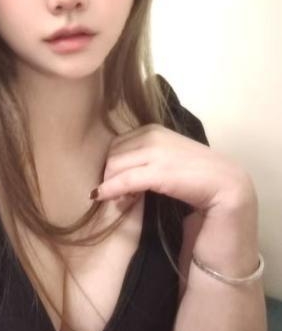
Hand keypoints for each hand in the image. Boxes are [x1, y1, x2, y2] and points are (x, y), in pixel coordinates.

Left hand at [91, 124, 255, 218]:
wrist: (228, 188)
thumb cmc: (198, 178)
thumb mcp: (169, 160)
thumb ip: (147, 158)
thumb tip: (118, 172)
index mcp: (153, 129)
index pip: (117, 144)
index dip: (113, 165)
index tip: (118, 184)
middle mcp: (152, 135)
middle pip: (112, 154)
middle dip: (110, 176)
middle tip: (120, 197)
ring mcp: (156, 151)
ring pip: (114, 166)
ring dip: (111, 186)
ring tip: (122, 202)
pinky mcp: (159, 171)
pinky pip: (123, 180)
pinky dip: (109, 189)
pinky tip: (103, 198)